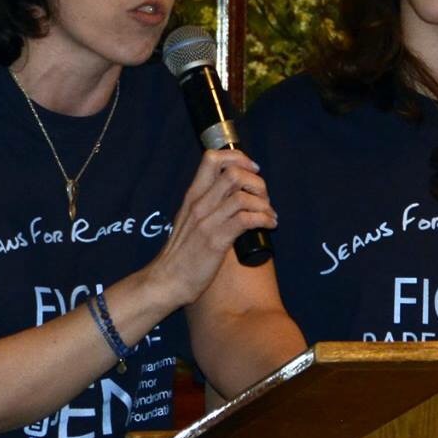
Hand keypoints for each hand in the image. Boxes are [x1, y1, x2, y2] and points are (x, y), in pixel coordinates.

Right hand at [144, 148, 274, 308]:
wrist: (167, 280)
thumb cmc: (181, 254)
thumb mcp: (189, 220)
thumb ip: (206, 205)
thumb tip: (232, 196)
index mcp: (193, 195)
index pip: (212, 158)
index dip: (238, 157)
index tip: (252, 168)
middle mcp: (199, 204)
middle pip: (233, 173)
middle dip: (256, 181)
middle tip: (263, 196)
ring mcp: (207, 222)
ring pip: (242, 196)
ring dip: (263, 203)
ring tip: (270, 214)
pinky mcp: (216, 241)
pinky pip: (246, 220)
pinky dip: (263, 219)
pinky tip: (269, 225)